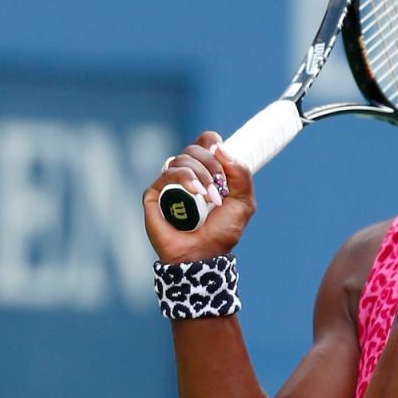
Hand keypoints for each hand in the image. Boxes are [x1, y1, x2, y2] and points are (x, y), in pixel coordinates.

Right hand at [143, 131, 256, 264]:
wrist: (203, 255)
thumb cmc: (221, 233)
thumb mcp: (243, 203)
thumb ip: (241, 174)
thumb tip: (221, 148)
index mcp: (205, 172)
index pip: (205, 142)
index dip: (213, 143)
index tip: (222, 158)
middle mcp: (186, 175)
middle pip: (194, 149)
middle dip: (212, 165)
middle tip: (220, 189)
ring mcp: (169, 184)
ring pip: (182, 159)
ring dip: (201, 175)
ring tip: (210, 199)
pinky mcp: (154, 194)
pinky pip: (168, 173)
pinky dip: (184, 178)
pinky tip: (195, 192)